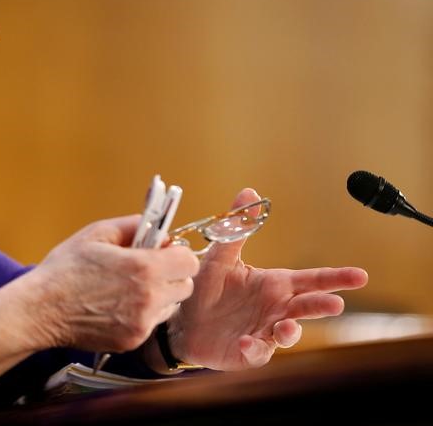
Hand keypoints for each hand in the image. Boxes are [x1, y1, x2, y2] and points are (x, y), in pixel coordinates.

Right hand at [26, 215, 199, 352]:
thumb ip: (131, 225)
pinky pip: (151, 325)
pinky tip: (117, 307)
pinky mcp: (132, 341)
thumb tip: (155, 227)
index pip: (189, 262)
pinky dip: (142, 315)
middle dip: (171, 276)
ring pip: (170, 307)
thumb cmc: (64, 269)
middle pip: (185, 286)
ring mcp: (142, 324)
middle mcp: (149, 298)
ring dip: (159, 296)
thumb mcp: (95, 233)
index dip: (177, 255)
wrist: (40, 309)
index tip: (162, 253)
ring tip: (129, 290)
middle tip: (147, 271)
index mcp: (144, 268)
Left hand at [166, 188, 368, 370]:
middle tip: (336, 304)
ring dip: (290, 332)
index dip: (336, 278)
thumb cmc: (207, 287)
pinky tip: (246, 342)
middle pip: (306, 306)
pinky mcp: (247, 351)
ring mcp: (264, 330)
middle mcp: (275, 308)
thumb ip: (238, 228)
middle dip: (322, 305)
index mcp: (274, 284)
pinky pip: (257, 352)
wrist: (184, 319)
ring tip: (286, 328)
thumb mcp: (220, 255)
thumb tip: (249, 192)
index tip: (360, 275)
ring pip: (287, 333)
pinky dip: (255, 349)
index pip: (311, 279)